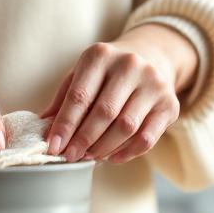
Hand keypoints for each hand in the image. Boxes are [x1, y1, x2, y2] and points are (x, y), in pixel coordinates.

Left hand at [41, 24, 197, 163]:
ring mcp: (153, 83)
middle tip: (70, 156)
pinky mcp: (170, 103)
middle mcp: (130, 65)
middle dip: (83, 140)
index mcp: (101, 55)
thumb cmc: (106, 73)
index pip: (79, 95)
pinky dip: (128, 153)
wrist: (150, 57)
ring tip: (89, 157)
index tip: (53, 146)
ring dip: (104, 148)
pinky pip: (147, 137)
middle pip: (104, 112)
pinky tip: (113, 158)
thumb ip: (63, 100)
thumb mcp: (81, 75)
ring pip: (126, 127)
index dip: (65, 125)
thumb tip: (43, 129)